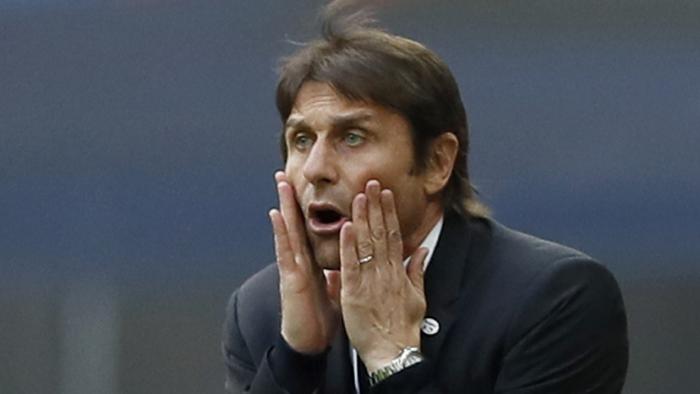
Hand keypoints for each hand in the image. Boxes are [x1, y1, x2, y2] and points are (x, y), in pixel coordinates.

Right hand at [269, 171, 340, 353]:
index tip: (302, 188)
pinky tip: (275, 215)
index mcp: (311, 264)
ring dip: (283, 207)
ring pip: (287, 232)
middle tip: (284, 174)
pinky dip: (280, 233)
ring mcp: (292, 269)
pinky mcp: (290, 279)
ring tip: (280, 184)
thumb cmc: (319, 319)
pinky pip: (285, 252)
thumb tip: (341, 266)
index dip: (304, 210)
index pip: (307, 231)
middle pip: (294, 225)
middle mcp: (299, 262)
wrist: (309, 343)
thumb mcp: (331, 291)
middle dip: (289, 200)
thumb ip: (333, 276)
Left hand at [339, 180, 427, 371]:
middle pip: (380, 233)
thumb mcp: (417, 296)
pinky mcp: (354, 293)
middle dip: (375, 206)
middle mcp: (385, 271)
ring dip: (362, 218)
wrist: (393, 352)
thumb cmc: (403, 327)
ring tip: (359, 196)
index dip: (388, 212)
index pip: (393, 235)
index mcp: (397, 271)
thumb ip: (417, 271)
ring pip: (366, 244)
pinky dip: (348, 246)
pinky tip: (346, 227)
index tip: (385, 193)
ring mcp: (370, 281)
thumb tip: (422, 250)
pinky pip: (351, 265)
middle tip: (371, 183)